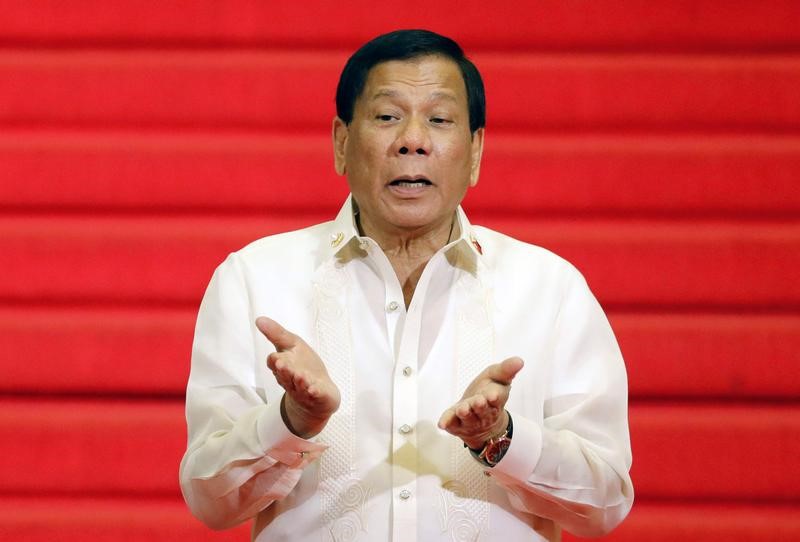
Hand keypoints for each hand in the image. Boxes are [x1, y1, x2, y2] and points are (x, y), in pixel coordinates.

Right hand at [256, 317, 340, 438]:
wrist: (319, 392)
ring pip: (299, 385)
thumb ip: (276, 334)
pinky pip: (315, 395)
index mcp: (283, 366)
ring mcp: (304, 389)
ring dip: (299, 381)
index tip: (277, 359)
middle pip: (285, 375)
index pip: (275, 363)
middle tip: (282, 365)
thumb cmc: (304, 365)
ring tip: (301, 375)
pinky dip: (314, 392)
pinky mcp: (318, 395)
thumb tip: (259, 319)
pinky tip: (313, 389)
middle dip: (284, 371)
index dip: (276, 361)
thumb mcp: (292, 344)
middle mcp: (291, 379)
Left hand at [438, 357, 523, 449]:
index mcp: (495, 400)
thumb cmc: (488, 392)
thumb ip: (506, 369)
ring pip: (467, 418)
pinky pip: (451, 424)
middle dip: (480, 406)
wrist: (481, 419)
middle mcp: (483, 412)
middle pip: (482, 410)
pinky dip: (447, 423)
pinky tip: (443, 423)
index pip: (497, 399)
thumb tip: (519, 361)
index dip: (494, 397)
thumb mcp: (497, 378)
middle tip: (478, 401)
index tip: (493, 394)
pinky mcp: (456, 424)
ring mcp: (469, 420)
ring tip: (462, 409)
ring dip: (464, 413)